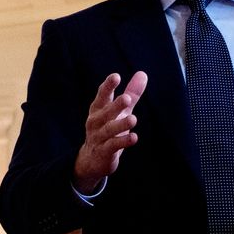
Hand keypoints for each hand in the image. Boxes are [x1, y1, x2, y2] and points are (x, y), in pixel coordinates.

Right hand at [73, 71, 147, 191]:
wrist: (91, 160)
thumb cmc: (107, 129)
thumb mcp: (120, 111)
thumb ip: (131, 93)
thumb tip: (142, 73)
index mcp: (98, 109)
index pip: (102, 96)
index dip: (108, 86)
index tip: (116, 77)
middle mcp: (96, 122)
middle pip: (106, 112)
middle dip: (116, 105)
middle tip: (127, 98)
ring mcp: (98, 138)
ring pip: (109, 129)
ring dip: (121, 124)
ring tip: (133, 119)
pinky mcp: (103, 152)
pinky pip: (112, 146)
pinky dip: (122, 142)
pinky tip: (133, 138)